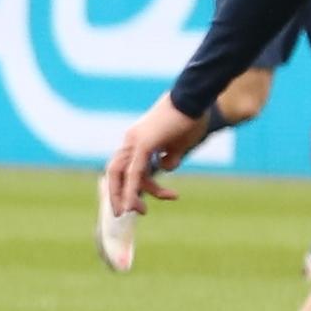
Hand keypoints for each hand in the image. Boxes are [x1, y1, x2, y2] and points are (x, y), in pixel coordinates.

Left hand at [103, 97, 207, 219]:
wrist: (195, 98)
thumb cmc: (191, 117)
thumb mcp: (180, 143)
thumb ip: (171, 155)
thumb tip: (166, 166)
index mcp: (137, 138)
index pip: (125, 166)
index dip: (129, 185)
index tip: (139, 200)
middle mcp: (131, 140)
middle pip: (115, 171)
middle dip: (117, 194)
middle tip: (125, 213)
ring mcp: (135, 141)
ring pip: (120, 175)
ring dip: (127, 197)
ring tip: (142, 211)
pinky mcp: (144, 143)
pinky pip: (134, 173)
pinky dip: (131, 190)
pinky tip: (132, 205)